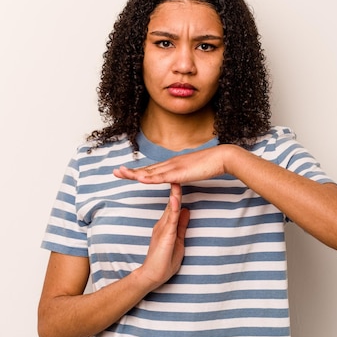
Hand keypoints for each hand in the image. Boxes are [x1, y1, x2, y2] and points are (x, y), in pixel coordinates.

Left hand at [113, 146, 229, 183]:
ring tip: (121, 174)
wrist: (221, 157)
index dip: (138, 171)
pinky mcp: (179, 173)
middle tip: (115, 172)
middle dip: (130, 172)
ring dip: (135, 174)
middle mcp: (170, 164)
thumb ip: (183, 174)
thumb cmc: (210, 164)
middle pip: (147, 170)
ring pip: (150, 172)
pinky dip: (150, 179)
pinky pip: (162, 177)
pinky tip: (140, 179)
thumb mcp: (192, 171)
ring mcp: (174, 167)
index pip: (152, 169)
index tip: (126, 172)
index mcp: (173, 164)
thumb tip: (178, 178)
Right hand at [137, 183, 190, 289]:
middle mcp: (163, 223)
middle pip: (171, 202)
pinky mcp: (165, 235)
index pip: (173, 205)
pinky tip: (176, 198)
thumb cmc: (164, 262)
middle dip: (174, 187)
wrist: (152, 276)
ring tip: (177, 179)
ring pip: (170, 207)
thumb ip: (181, 225)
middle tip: (179, 171)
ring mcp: (163, 228)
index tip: (183, 179)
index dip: (178, 191)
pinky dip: (173, 208)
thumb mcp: (178, 240)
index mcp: (166, 225)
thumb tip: (186, 210)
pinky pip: (170, 219)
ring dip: (174, 193)